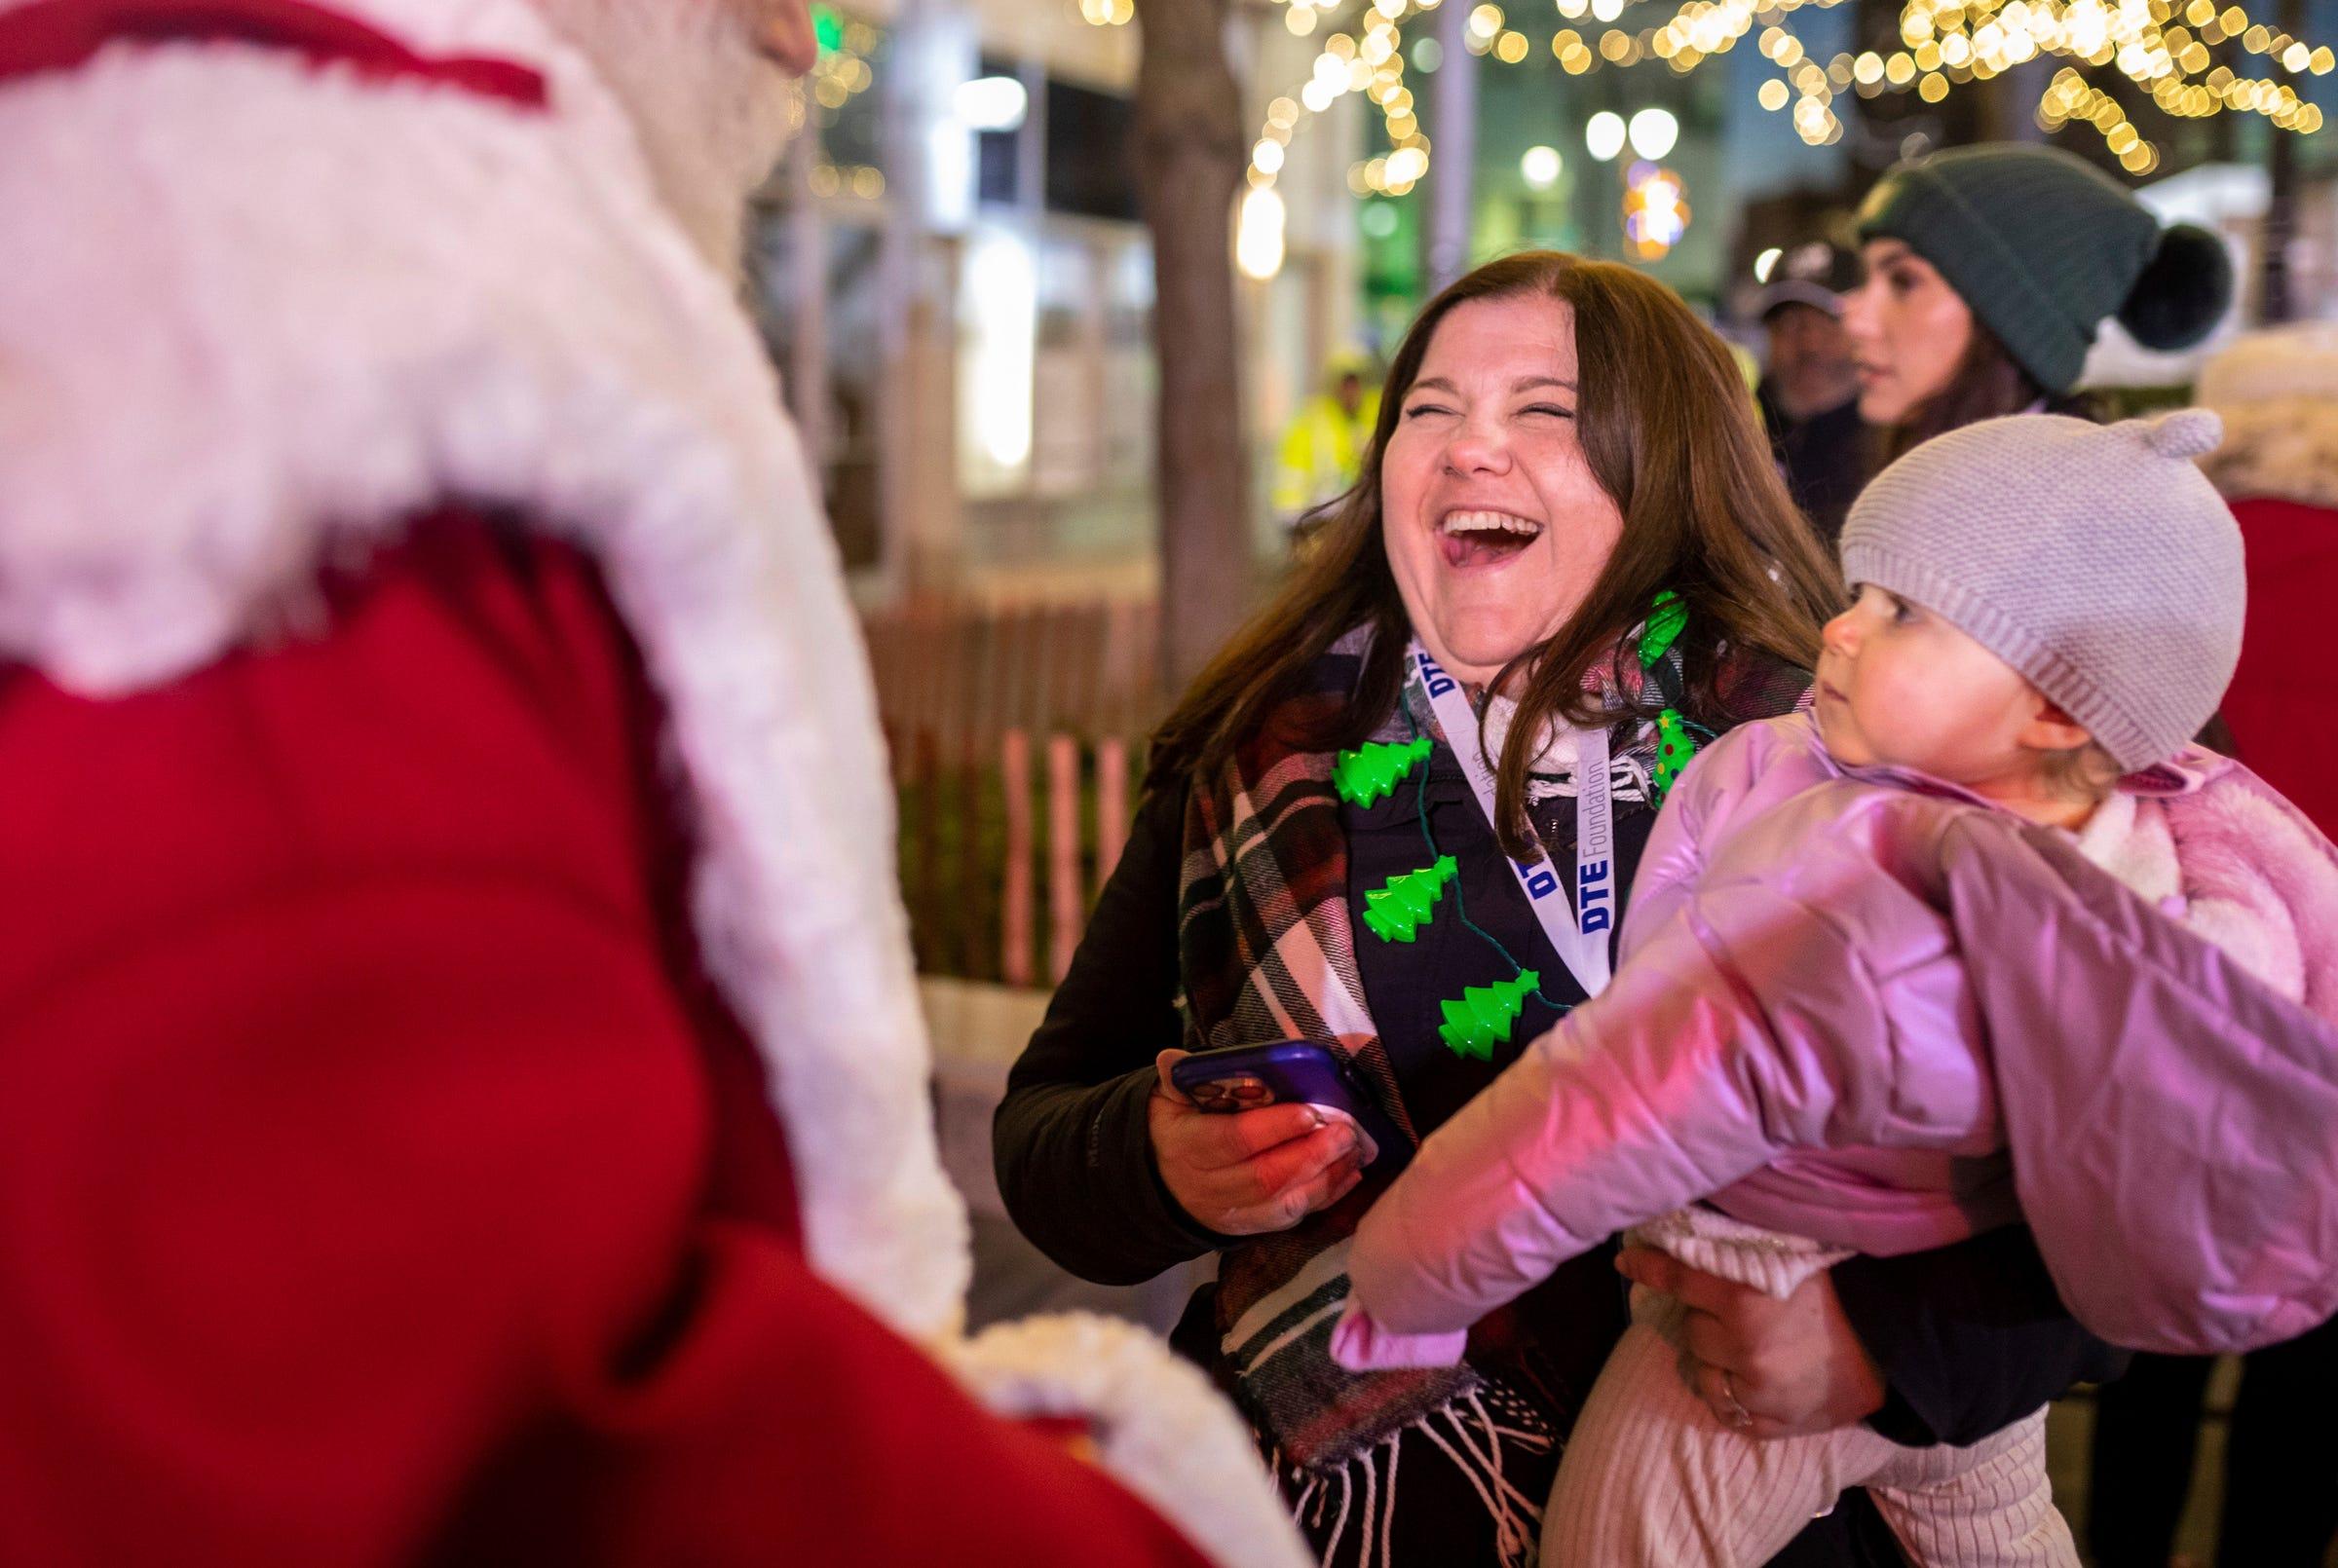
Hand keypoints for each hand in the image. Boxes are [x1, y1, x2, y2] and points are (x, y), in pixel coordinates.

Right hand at [1147, 1050, 1366, 1234]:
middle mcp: (1208, 1186)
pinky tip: (1349, 1176)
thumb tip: (1172, 1057)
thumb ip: (1177, 1079)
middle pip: (1266, 1177)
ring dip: (1325, 1177)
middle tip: (1346, 1131)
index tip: (1310, 1112)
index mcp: (1188, 1147)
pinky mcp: (1248, 1228)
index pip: (1235, 1140)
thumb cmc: (1174, 1131)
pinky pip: (1290, 1219)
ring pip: (1283, 1203)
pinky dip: (1324, 1198)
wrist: (1158, 1185)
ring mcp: (1230, 1212)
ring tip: (1354, 1151)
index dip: (1275, 1128)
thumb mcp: (1167, 1101)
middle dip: (1312, 1154)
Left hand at [1616, 1245, 1885, 1438]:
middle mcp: (1744, 1348)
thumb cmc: (1846, 1294)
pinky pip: (1725, 1409)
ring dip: (1715, 1358)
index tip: (1626, 1261)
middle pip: (1692, 1329)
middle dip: (1706, 1317)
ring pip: (1703, 1371)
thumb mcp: (1792, 1260)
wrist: (1899, 1350)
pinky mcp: (1771, 1425)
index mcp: (1746, 1299)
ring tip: (1747, 1346)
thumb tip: (1688, 1234)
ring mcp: (1756, 1393)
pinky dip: (1731, 1393)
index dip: (1649, 1268)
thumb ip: (1740, 1255)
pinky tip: (1752, 1378)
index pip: (1679, 1279)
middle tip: (1736, 1309)